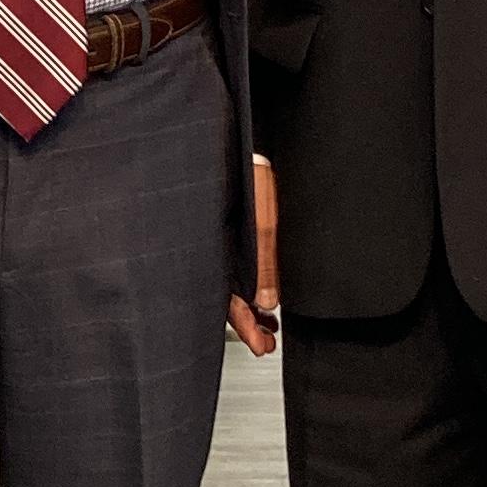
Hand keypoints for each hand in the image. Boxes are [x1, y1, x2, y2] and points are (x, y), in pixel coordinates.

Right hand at [228, 156, 279, 357]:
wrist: (236, 141)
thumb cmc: (246, 173)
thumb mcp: (262, 221)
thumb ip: (263, 261)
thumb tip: (266, 302)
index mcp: (217, 251)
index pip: (227, 301)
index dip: (245, 326)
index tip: (260, 345)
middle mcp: (216, 250)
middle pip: (228, 297)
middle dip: (248, 324)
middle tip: (266, 344)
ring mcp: (222, 241)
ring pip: (233, 284)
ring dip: (252, 306)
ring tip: (270, 325)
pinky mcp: (229, 230)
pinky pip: (237, 265)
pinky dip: (251, 283)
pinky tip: (264, 294)